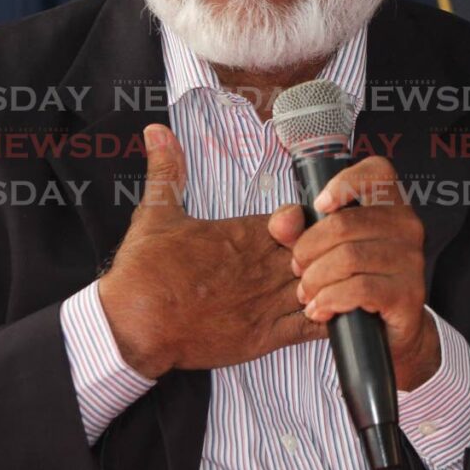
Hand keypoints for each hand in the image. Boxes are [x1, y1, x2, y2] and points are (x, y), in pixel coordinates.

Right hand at [97, 124, 325, 377]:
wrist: (133, 327)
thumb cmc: (144, 273)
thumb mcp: (155, 212)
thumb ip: (166, 169)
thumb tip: (157, 130)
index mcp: (241, 234)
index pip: (296, 218)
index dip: (304, 219)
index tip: (300, 223)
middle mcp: (260, 267)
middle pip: (316, 249)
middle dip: (325, 248)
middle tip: (330, 250)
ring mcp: (265, 304)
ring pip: (322, 284)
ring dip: (331, 280)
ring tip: (337, 280)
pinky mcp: (265, 338)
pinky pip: (313, 328)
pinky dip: (331, 317)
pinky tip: (337, 312)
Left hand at [268, 156, 440, 391]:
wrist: (386, 332)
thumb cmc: (354, 280)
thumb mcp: (323, 249)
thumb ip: (297, 228)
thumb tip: (283, 220)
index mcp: (390, 205)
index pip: (378, 171)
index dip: (344, 182)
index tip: (320, 205)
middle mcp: (407, 227)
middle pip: (343, 224)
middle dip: (308, 249)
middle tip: (298, 269)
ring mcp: (412, 260)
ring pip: (348, 258)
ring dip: (316, 279)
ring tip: (307, 292)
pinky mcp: (409, 294)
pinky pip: (360, 289)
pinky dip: (330, 300)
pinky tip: (321, 309)